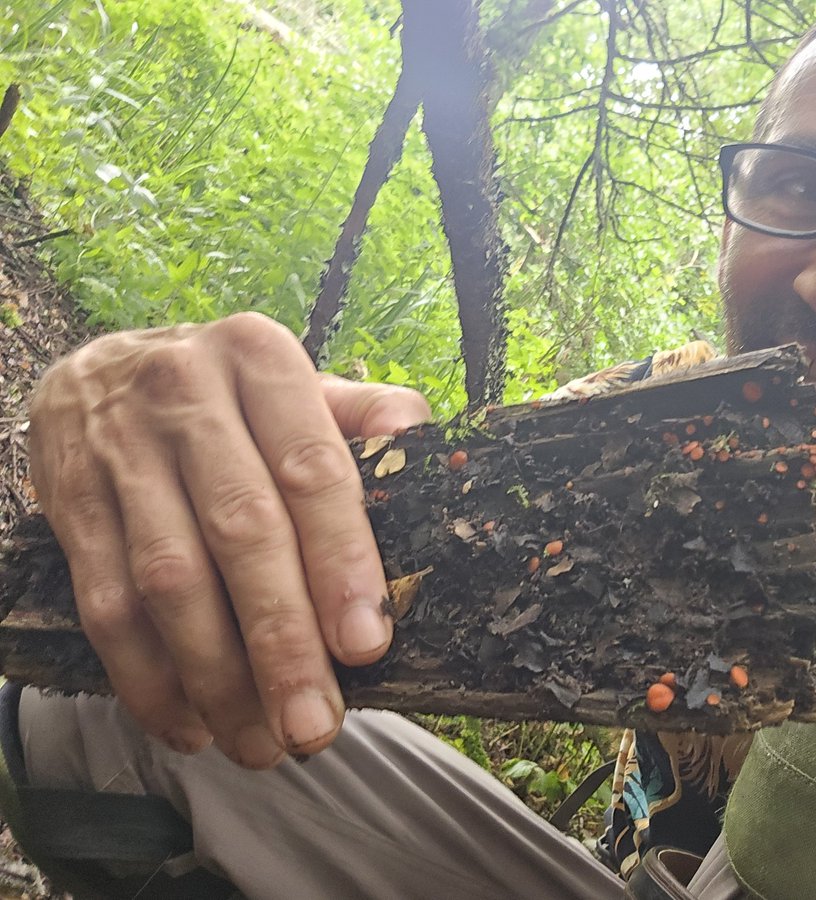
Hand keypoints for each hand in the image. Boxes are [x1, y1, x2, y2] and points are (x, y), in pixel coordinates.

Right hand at [28, 313, 429, 767]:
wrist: (102, 370)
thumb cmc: (231, 393)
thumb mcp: (298, 380)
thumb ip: (364, 410)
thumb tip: (418, 440)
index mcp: (260, 360)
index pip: (310, 469)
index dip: (340, 561)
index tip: (365, 645)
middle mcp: (186, 394)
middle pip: (241, 533)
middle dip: (281, 641)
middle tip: (315, 725)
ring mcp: (118, 448)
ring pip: (169, 580)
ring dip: (217, 678)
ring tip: (262, 744)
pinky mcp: (68, 501)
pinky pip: (105, 604)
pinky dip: (148, 678)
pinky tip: (191, 726)